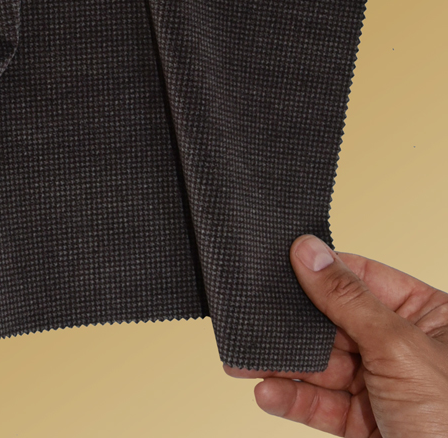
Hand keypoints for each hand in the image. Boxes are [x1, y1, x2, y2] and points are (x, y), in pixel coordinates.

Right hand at [224, 235, 447, 435]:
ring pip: (323, 367)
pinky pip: (324, 406)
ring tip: (242, 362)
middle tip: (248, 316)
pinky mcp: (368, 425)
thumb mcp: (399, 348)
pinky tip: (267, 393)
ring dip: (283, 366)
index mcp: (429, 317)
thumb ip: (347, 298)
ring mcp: (386, 388)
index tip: (276, 261)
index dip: (320, 270)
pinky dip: (293, 400)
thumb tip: (307, 250)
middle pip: (335, 322)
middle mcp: (406, 348)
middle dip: (291, 325)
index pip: (363, 278)